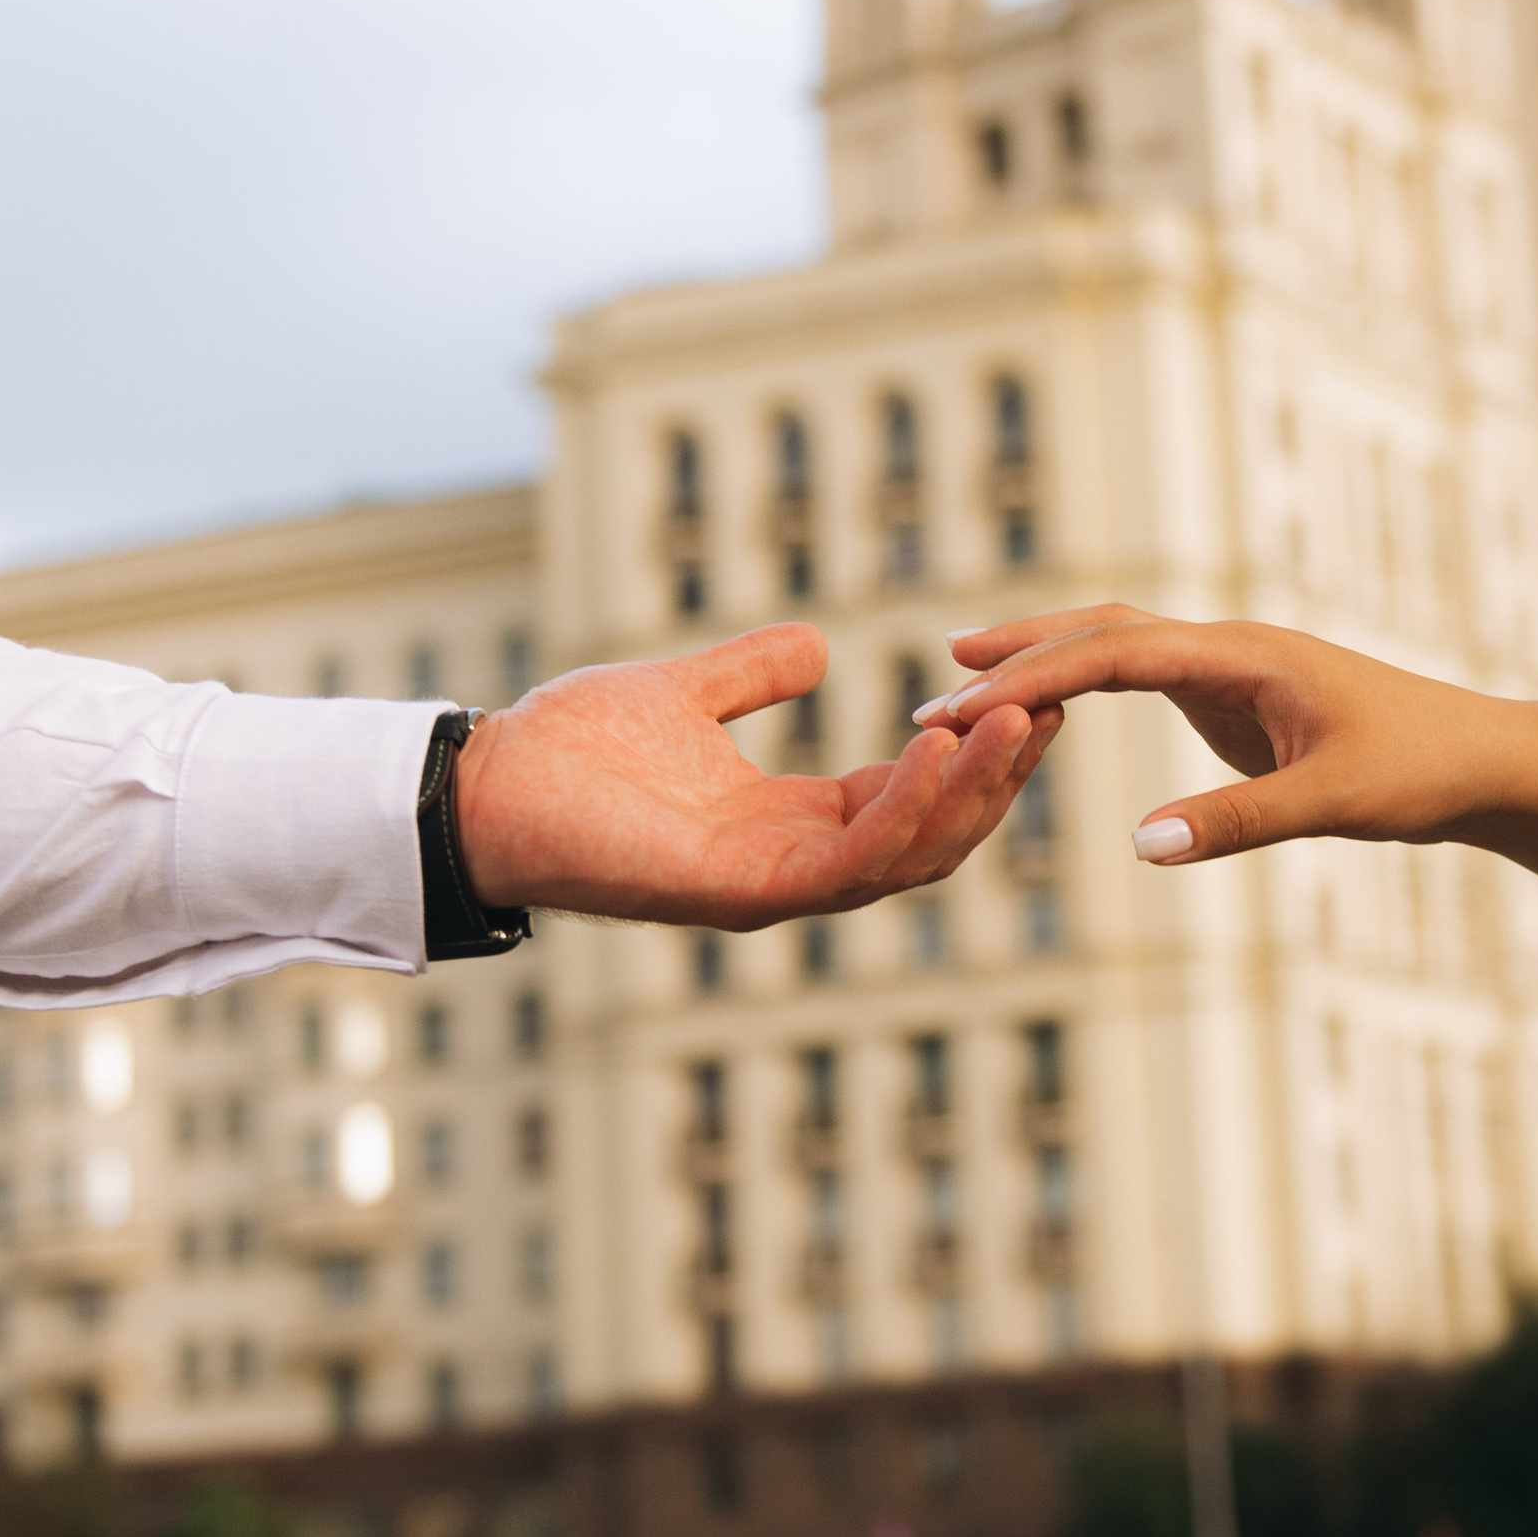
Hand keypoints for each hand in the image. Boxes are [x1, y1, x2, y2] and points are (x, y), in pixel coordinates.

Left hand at [455, 624, 1057, 927]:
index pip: (904, 799)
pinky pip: (847, 860)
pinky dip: (901, 805)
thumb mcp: (683, 694)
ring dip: (968, 792)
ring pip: (906, 856)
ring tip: (1020, 722)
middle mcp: (788, 867)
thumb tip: (815, 644)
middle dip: (995, 780)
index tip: (1024, 696)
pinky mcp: (739, 892)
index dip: (968, 754)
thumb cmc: (565, 749)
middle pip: (928, 838)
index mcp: (783, 824)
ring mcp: (769, 888)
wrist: (484, 780)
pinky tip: (937, 747)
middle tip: (1053, 708)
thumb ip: (752, 675)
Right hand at [916, 603, 1494, 864]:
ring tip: (964, 678)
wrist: (1482, 760)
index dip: (1035, 678)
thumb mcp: (1332, 802)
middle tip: (937, 681)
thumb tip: (1143, 845)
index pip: (1116, 652)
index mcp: (1246, 653)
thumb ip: (1238, 822)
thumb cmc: (1420, 770)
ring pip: (1118, 644)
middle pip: (1104, 628)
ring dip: (1044, 660)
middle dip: (1021, 653)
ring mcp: (1230, 667)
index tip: (966, 707)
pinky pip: (1141, 677)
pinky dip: (1085, 684)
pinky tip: (1047, 707)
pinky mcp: (1236, 697)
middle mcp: (1230, 645)